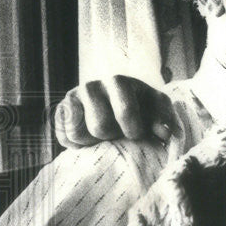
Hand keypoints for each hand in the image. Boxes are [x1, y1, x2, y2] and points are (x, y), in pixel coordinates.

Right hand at [54, 75, 175, 148]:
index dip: (133, 130)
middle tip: (119, 133)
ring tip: (105, 135)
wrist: (117, 104)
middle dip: (113, 136)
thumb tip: (164, 134)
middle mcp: (92, 85)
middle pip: (100, 126)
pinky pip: (63, 136)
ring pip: (78, 133)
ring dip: (94, 141)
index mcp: (119, 82)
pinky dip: (77, 144)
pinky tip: (89, 138)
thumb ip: (165, 118)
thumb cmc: (142, 106)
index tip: (137, 134)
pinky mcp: (60, 111)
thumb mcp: (158, 108)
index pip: (125, 111)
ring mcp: (72, 97)